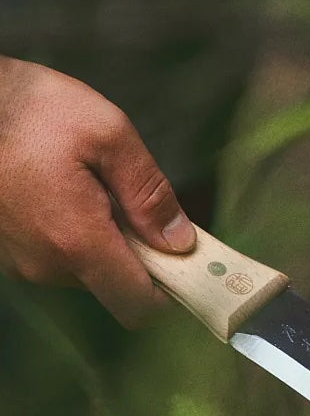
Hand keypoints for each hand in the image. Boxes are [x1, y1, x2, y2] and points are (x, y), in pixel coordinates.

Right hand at [0, 56, 195, 326]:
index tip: (186, 263)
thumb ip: (149, 192)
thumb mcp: (108, 133)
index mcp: (78, 242)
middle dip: (138, 256)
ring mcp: (19, 262)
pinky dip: (73, 236)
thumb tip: (180, 241)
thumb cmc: (30, 110)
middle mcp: (45, 265)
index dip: (170, 292)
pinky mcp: (4, 251)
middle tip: (138, 207)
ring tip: (95, 190)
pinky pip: (55, 257)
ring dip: (105, 242)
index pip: (138, 306)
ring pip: (86, 272)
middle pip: (116, 287)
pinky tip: (66, 194)